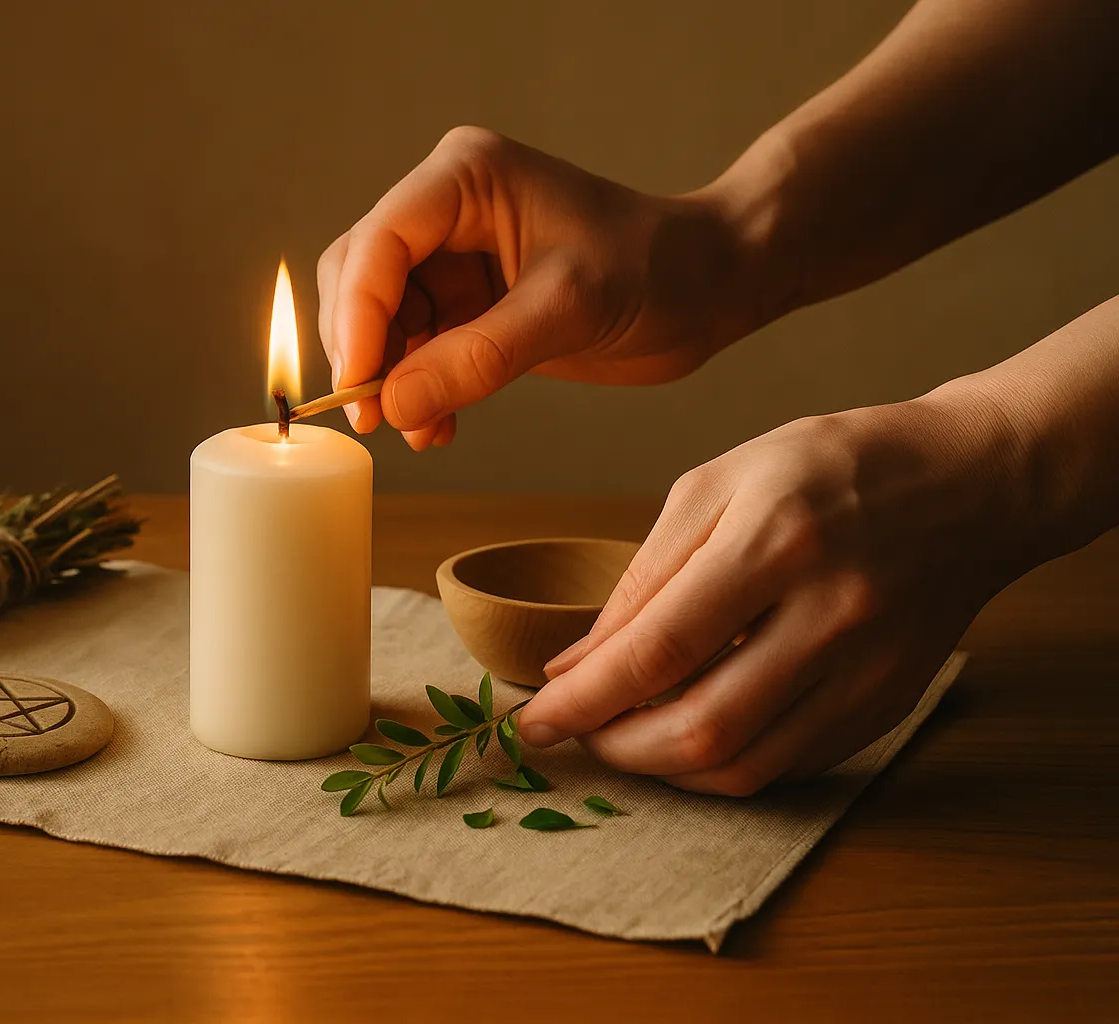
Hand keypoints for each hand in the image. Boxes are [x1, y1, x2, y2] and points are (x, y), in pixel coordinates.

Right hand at [316, 126, 756, 449]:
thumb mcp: (568, 309)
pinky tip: (437, 428)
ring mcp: (454, 257)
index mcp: (464, 177)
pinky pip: (414, 349)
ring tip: (417, 432)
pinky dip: (416, 391)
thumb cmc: (658, 269)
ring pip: (380, 321)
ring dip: (389, 379)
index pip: (378, 243)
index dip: (356, 317)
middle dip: (361, 349)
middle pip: (360, 278)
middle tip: (372, 418)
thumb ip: (477, 357)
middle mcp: (448, 208)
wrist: (710, 289)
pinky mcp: (469, 303)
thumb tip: (392, 406)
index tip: (360, 386)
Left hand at [516, 384, 1030, 794]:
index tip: (533, 722)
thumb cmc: (830, 469)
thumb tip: (576, 664)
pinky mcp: (888, 704)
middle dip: (617, 748)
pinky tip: (689, 739)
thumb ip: (643, 577)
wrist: (971, 483)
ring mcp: (868, 669)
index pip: (659, 649)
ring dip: (665, 771)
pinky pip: (790, 767)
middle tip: (576, 734)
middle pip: (703, 727)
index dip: (583, 700)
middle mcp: (829, 613)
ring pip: (747, 766)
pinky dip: (724, 768)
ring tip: (624, 740)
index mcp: (775, 540)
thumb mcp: (719, 484)